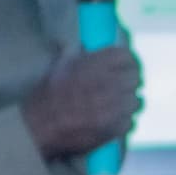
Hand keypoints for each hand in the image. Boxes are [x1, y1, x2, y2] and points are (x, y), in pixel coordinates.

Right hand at [23, 45, 143, 161]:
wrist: (38, 128)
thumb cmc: (44, 98)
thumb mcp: (57, 68)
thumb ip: (73, 54)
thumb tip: (81, 46)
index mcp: (94, 65)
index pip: (126, 56)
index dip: (129, 62)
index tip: (127, 67)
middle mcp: (107, 84)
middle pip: (136, 78)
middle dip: (131, 83)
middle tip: (124, 88)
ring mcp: (113, 108)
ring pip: (137, 102)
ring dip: (129, 104)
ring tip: (117, 106)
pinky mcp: (114, 128)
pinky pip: (130, 122)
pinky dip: (123, 123)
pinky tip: (111, 122)